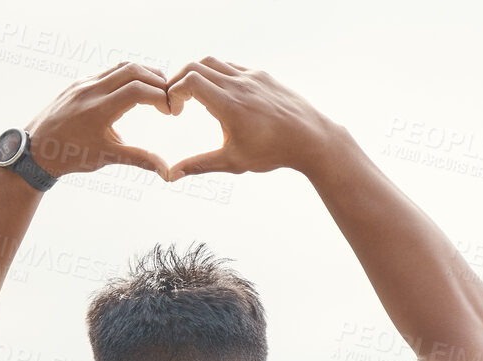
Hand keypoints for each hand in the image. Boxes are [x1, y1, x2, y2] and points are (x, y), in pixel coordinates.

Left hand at [23, 62, 174, 180]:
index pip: (139, 90)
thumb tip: (168, 172)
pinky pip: (107, 72)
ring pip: (121, 67)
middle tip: (169, 98)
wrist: (35, 149)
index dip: (161, 97)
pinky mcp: (78, 83)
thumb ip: (140, 159)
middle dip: (157, 81)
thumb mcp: (107, 157)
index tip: (171, 111)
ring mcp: (83, 83)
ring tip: (157, 91)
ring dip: (143, 74)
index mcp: (99, 109)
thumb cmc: (70, 155)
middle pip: (133, 70)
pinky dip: (126, 76)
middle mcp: (91, 90)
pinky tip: (134, 91)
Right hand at [164, 58, 344, 177]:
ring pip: (214, 63)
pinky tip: (220, 94)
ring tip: (196, 96)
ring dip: (198, 75)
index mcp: (229, 104)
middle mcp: (239, 84)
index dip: (174, 92)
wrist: (311, 139)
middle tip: (178, 101)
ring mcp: (252, 77)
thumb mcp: (233, 161)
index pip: (189, 81)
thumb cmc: (272, 152)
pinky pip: (232, 67)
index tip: (175, 111)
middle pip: (196, 66)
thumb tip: (171, 176)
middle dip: (179, 81)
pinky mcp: (262, 75)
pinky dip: (218, 74)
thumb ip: (200, 165)